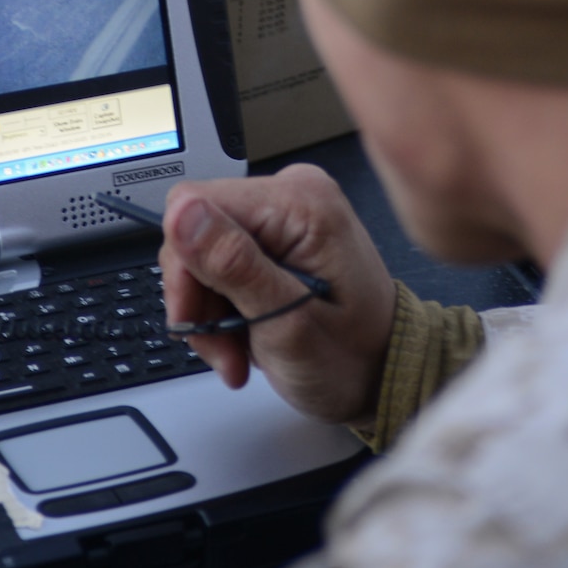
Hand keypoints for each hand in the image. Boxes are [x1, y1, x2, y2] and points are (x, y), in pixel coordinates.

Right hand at [161, 163, 396, 424]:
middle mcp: (292, 194)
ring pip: (201, 251)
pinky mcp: (276, 235)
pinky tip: (243, 336)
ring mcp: (284, 215)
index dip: (185, 266)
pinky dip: (221, 306)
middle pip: (194, 230)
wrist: (382, 374)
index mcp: (300, 202)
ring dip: (208, 310)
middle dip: (197, 297)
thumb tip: (185, 215)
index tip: (198, 318)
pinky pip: (218, 261)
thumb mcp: (288, 324)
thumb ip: (234, 265)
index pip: (193, 203)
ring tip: (238, 350)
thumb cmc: (355, 357)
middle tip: (224, 346)